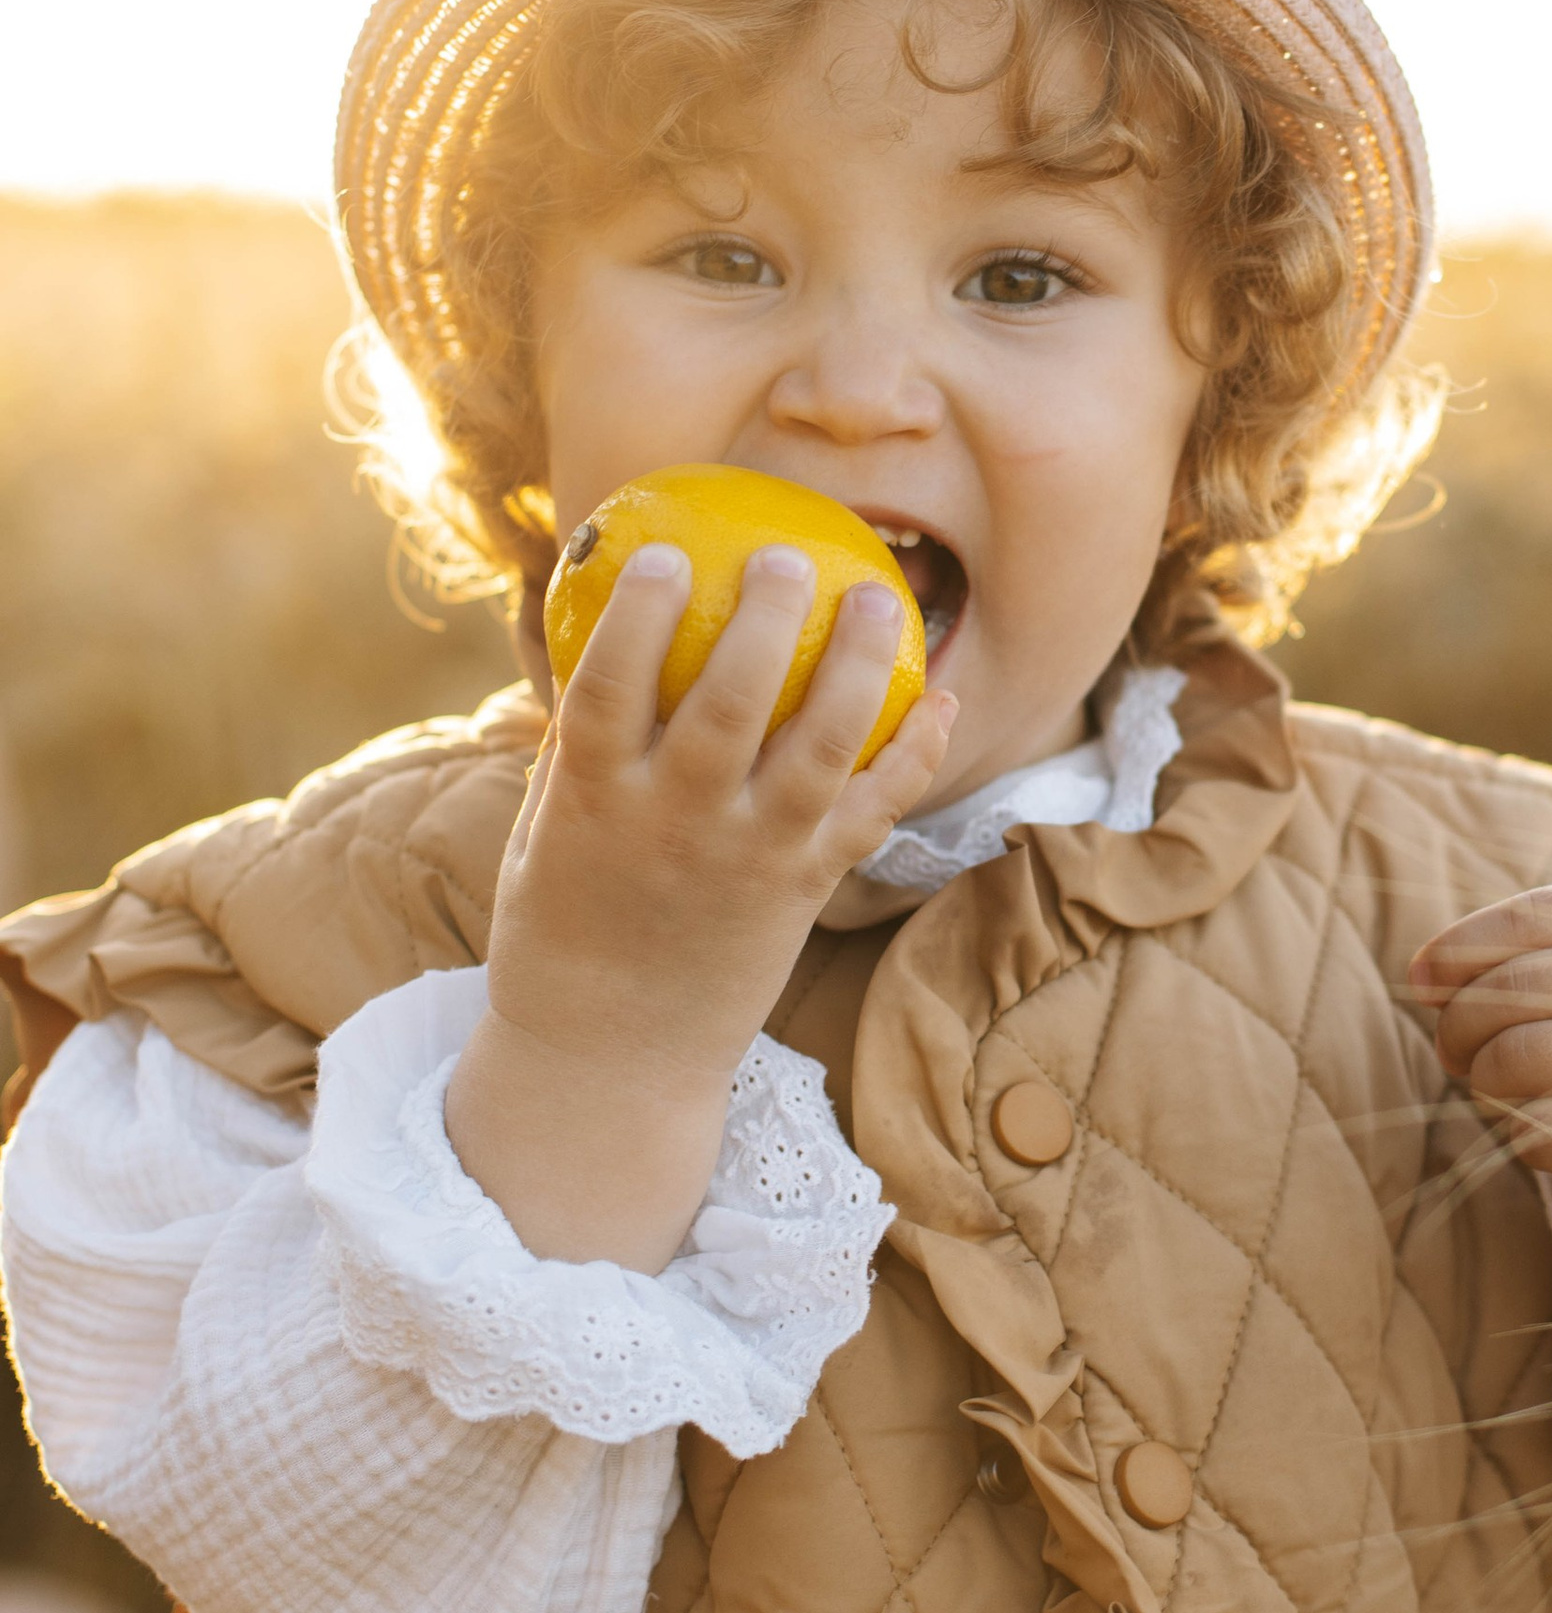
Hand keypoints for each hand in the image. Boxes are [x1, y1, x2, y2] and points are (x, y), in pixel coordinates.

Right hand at [446, 542, 954, 1267]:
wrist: (611, 1058)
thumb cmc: (565, 928)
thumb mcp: (548, 834)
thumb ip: (581, 746)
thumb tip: (602, 633)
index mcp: (595, 801)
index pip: (611, 689)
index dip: (637, 618)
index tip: (661, 554)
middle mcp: (678, 824)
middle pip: (732, 703)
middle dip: (765, 619)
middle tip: (787, 556)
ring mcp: (751, 857)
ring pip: (822, 747)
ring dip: (858, 665)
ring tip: (881, 597)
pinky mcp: (807, 888)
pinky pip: (873, 810)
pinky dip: (915, 753)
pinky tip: (942, 700)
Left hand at [1408, 887, 1551, 1338]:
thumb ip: (1538, 959)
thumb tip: (1420, 970)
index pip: (1534, 912)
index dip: (1460, 943)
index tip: (1419, 978)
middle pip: (1508, 989)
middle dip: (1457, 1027)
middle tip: (1455, 1055)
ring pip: (1510, 1059)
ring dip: (1483, 1084)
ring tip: (1503, 1093)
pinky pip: (1532, 1128)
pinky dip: (1516, 1135)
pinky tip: (1547, 1133)